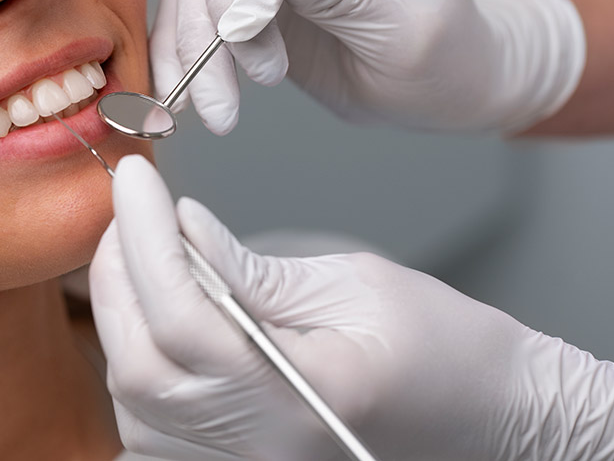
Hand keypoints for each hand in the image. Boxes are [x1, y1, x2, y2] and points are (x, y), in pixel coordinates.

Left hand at [90, 155, 613, 459]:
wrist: (496, 418)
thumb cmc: (450, 350)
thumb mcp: (356, 285)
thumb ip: (254, 269)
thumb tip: (182, 228)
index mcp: (306, 396)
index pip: (183, 319)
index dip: (146, 239)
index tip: (136, 179)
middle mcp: (266, 447)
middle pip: (141, 369)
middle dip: (118, 277)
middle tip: (129, 210)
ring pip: (135, 402)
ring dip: (121, 318)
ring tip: (139, 252)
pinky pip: (153, 427)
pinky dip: (139, 361)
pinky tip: (153, 312)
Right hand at [150, 0, 584, 134]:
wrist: (429, 90)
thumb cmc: (441, 51)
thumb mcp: (411, 29)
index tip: (253, 19)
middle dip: (225, 1)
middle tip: (254, 66)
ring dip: (199, 43)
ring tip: (226, 107)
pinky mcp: (240, 2)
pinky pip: (188, 15)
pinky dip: (178, 56)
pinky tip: (187, 98)